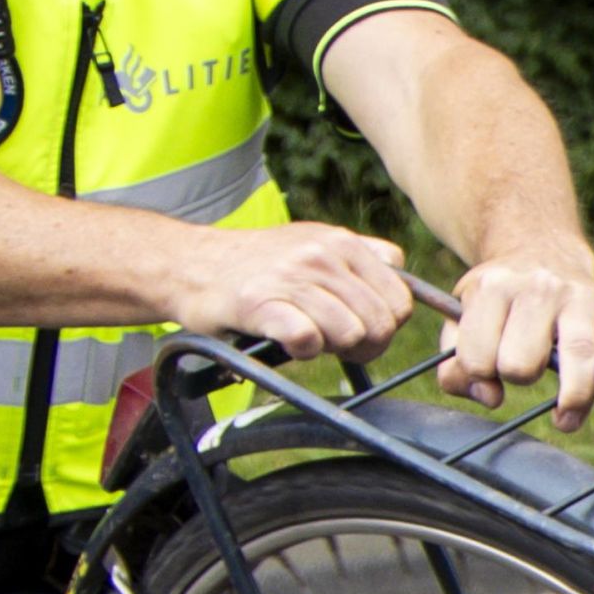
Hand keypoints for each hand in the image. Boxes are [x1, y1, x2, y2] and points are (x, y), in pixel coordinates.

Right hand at [175, 218, 416, 358]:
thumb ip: (363, 258)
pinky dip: (303, 350)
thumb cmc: (258, 265)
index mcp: (343, 243)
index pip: (402, 300)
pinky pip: (308, 339)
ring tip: (304, 335)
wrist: (190, 264)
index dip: (387, 326)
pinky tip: (287, 341)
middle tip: (332, 342)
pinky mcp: (262, 302)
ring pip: (351, 334)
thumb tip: (404, 279)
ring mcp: (292, 276)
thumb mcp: (315, 244)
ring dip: (330, 348)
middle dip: (363, 345)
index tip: (362, 330)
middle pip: (381, 324)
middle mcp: (322, 255)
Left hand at [434, 236, 593, 426]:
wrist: (540, 248)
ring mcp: (575, 295)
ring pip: (576, 356)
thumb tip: (490, 397)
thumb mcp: (461, 317)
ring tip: (565, 416)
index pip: (478, 359)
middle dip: (519, 377)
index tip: (486, 371)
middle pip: (522, 364)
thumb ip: (456, 365)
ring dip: (570, 396)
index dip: (479, 377)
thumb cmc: (498, 298)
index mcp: (492, 288)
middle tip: (522, 367)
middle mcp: (536, 287)